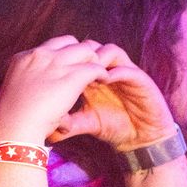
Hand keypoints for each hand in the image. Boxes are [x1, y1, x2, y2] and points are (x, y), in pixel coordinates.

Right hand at [0, 37, 113, 145]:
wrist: (14, 126)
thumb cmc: (11, 119)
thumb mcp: (15, 94)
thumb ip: (28, 86)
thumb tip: (38, 96)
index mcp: (23, 59)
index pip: (50, 46)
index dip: (63, 55)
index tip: (68, 68)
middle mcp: (40, 55)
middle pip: (69, 42)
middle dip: (81, 54)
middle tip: (86, 69)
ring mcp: (56, 63)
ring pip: (85, 50)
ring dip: (93, 61)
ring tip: (97, 75)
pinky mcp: (72, 76)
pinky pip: (95, 67)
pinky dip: (101, 73)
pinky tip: (103, 81)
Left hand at [50, 46, 178, 151]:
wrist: (140, 140)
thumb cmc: (113, 127)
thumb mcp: (85, 122)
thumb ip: (67, 121)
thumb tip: (46, 128)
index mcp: (91, 76)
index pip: (76, 55)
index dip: (65, 58)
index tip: (54, 70)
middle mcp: (107, 69)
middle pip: (91, 46)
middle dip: (80, 53)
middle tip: (70, 66)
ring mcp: (124, 72)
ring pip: (111, 50)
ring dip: (99, 57)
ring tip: (89, 71)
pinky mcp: (141, 81)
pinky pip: (129, 68)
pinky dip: (117, 71)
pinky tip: (106, 80)